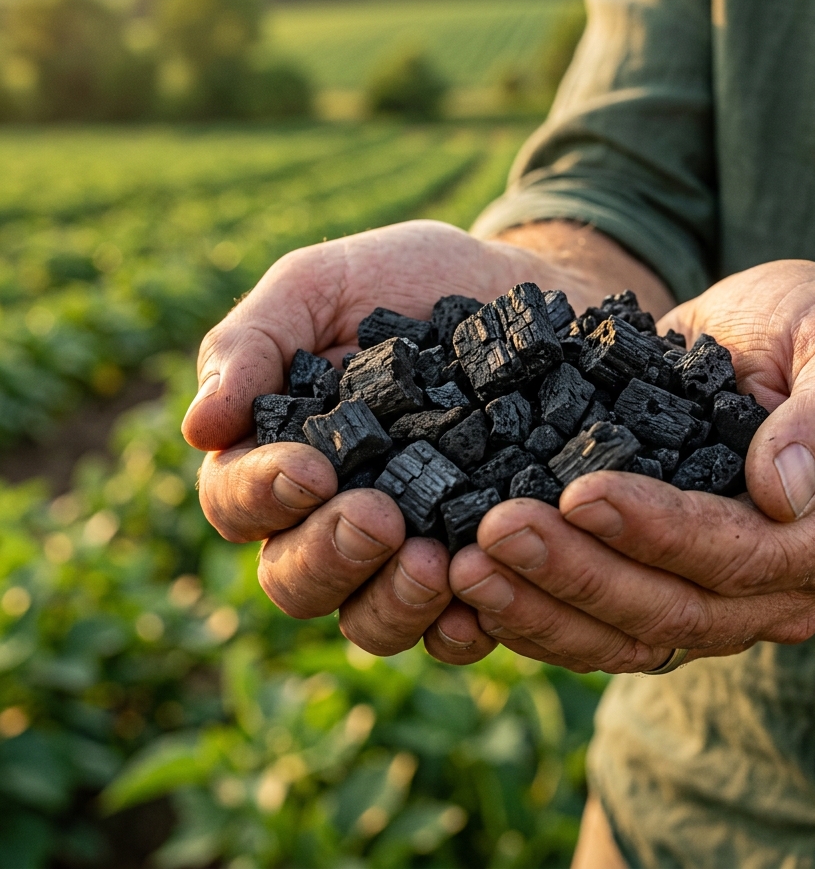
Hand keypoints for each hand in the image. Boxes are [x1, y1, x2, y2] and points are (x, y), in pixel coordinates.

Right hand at [182, 219, 575, 659]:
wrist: (522, 290)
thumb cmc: (411, 281)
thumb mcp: (325, 285)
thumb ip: (255, 342)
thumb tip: (198, 428)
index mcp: (280, 454)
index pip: (237, 500)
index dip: (263, 495)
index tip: (311, 469)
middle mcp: (333, 516)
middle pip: (296, 580)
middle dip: (330, 555)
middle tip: (380, 517)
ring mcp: (406, 548)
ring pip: (370, 621)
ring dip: (394, 604)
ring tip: (436, 560)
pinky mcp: (477, 564)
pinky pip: (458, 627)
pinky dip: (466, 626)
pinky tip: (486, 600)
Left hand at [444, 260, 814, 670]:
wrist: (789, 345)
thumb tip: (784, 491)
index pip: (735, 552)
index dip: (656, 530)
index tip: (579, 493)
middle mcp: (777, 587)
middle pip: (669, 609)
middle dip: (576, 574)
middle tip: (491, 535)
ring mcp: (718, 599)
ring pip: (626, 635)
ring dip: (541, 609)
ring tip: (465, 570)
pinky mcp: (663, 586)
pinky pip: (599, 626)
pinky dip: (537, 616)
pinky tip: (474, 593)